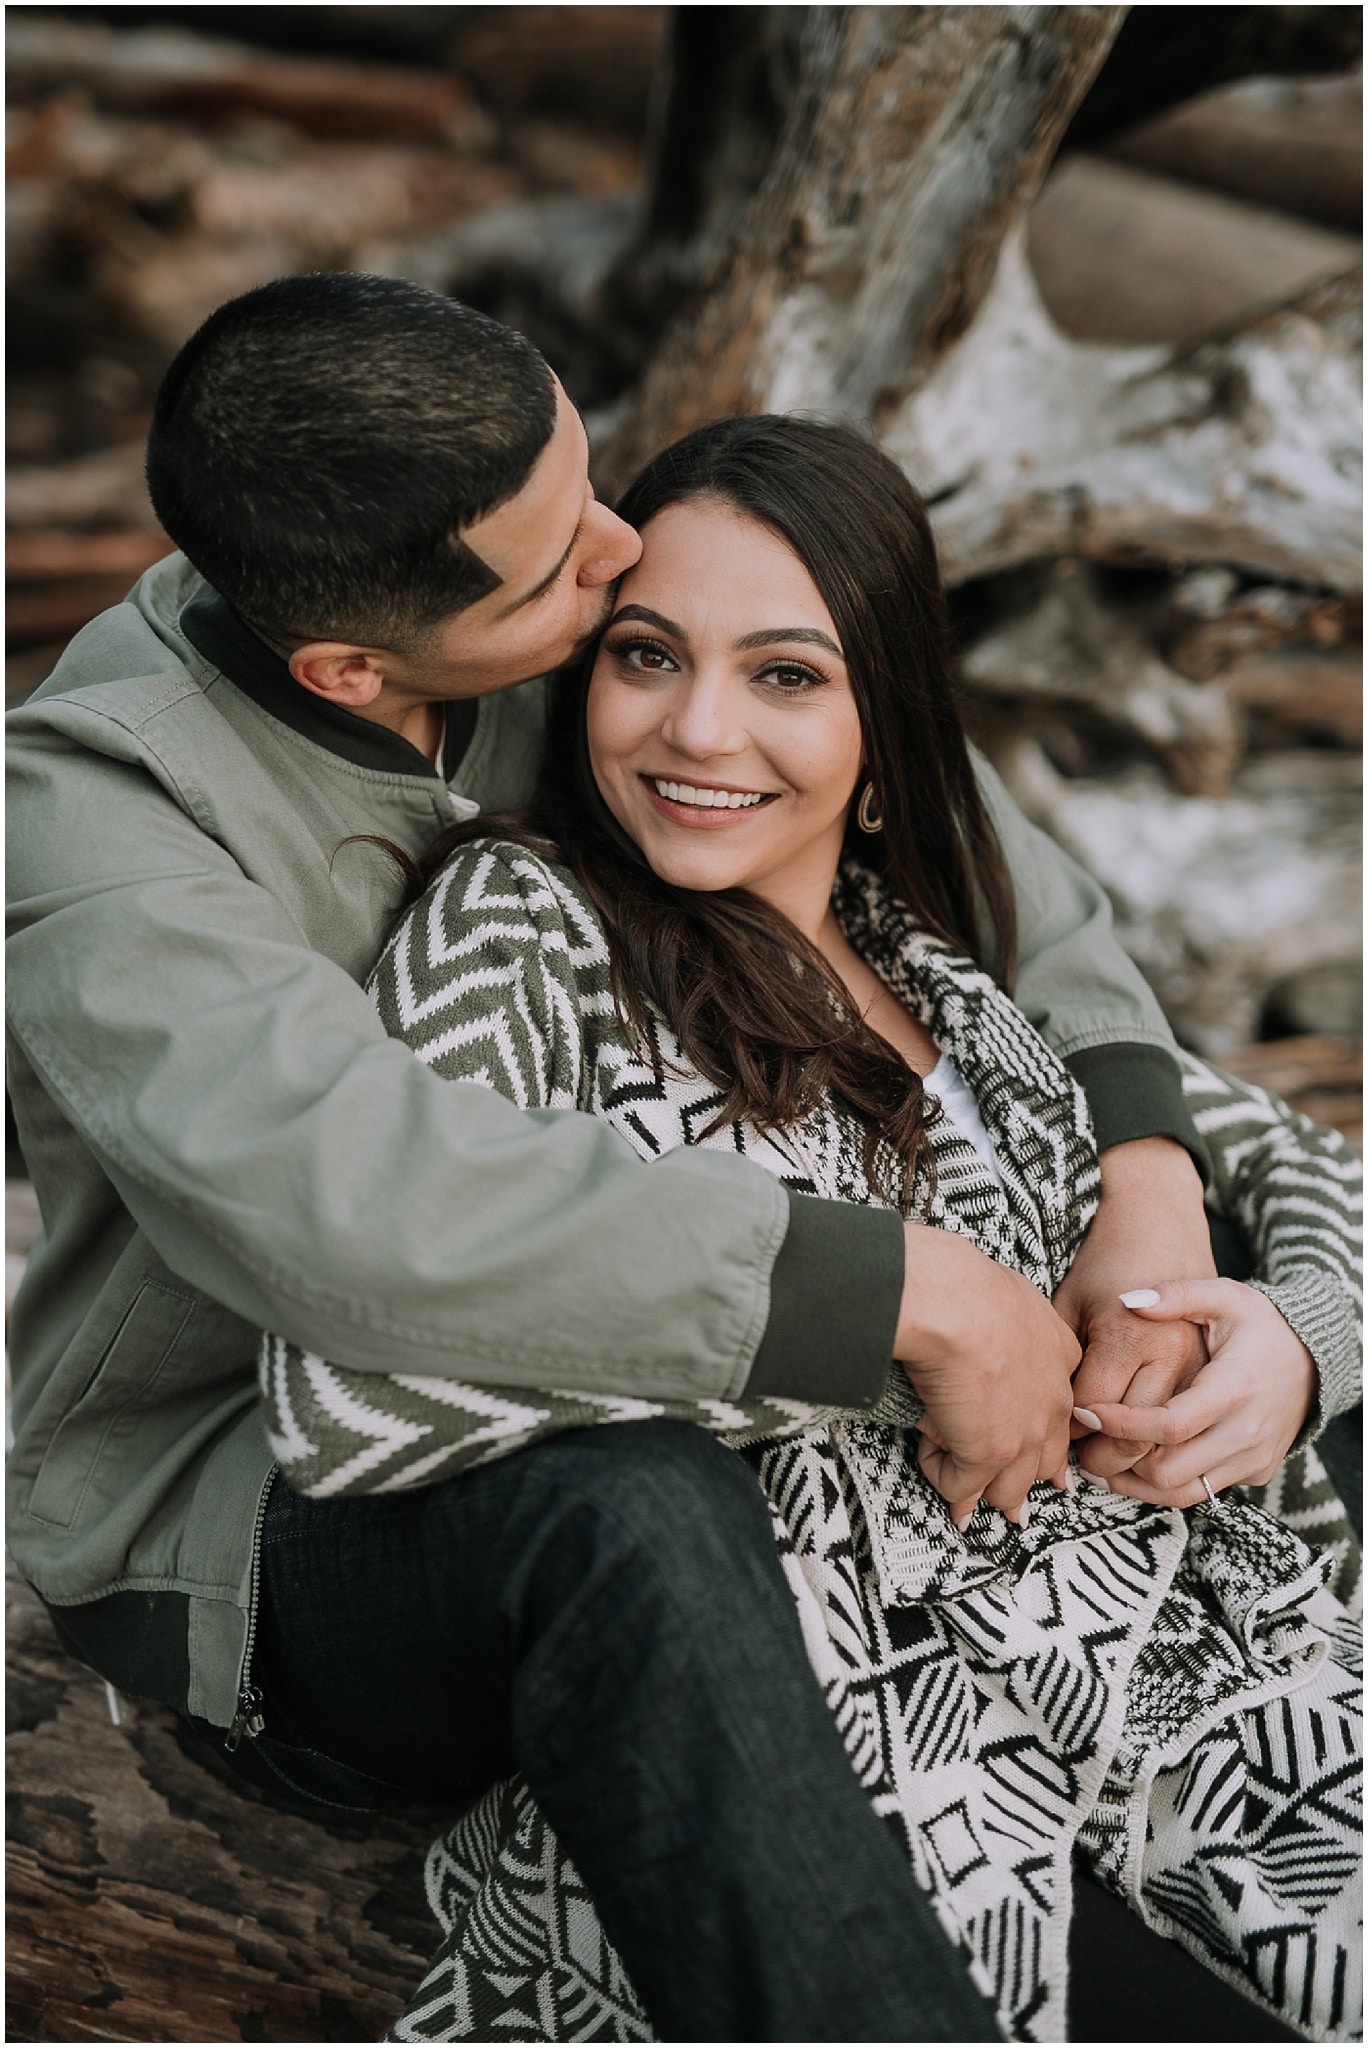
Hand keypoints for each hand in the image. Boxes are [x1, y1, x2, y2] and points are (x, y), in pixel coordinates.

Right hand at [895, 1222, 1079, 1522]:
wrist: (953, 1302)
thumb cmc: (967, 1286)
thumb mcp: (1010, 1296)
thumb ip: (1011, 1321)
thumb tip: (981, 1325)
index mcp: (1061, 1358)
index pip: (1062, 1415)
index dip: (1042, 1441)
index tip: (1030, 1456)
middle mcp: (1052, 1404)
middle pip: (1045, 1463)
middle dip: (1019, 1480)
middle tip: (993, 1488)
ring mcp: (1024, 1435)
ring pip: (1009, 1490)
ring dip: (973, 1479)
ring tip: (941, 1454)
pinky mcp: (987, 1455)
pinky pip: (960, 1487)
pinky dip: (939, 1473)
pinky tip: (925, 1444)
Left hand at [1075, 1280, 1316, 1506]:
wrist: (1317, 1359)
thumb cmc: (1262, 1325)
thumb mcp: (1225, 1296)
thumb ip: (1178, 1295)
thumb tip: (1129, 1301)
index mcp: (1234, 1388)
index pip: (1169, 1425)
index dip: (1121, 1424)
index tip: (1085, 1411)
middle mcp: (1246, 1432)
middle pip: (1168, 1469)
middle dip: (1120, 1460)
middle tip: (1084, 1441)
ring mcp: (1253, 1458)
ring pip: (1181, 1493)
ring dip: (1136, 1483)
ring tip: (1099, 1462)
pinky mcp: (1256, 1472)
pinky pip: (1202, 1492)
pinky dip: (1165, 1484)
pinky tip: (1138, 1462)